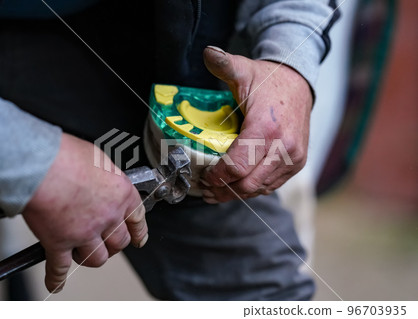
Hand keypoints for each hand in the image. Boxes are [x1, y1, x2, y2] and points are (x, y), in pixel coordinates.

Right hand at [22, 133, 147, 292]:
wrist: (40, 163)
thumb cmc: (66, 155)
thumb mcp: (99, 158)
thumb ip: (106, 176)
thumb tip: (103, 180)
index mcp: (121, 194)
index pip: (137, 219)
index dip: (138, 232)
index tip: (138, 238)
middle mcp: (108, 216)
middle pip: (119, 242)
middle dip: (113, 245)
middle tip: (106, 243)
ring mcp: (85, 232)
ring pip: (96, 258)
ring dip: (91, 257)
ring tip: (84, 253)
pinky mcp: (60, 242)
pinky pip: (60, 267)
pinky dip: (58, 277)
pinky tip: (57, 282)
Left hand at [200, 46, 312, 202]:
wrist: (299, 84)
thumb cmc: (269, 81)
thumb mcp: (244, 70)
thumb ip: (224, 64)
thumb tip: (207, 53)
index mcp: (266, 129)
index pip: (237, 167)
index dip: (217, 177)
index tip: (204, 177)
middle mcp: (284, 148)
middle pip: (248, 184)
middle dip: (223, 191)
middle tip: (206, 190)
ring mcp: (293, 158)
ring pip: (260, 188)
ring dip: (237, 193)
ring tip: (218, 192)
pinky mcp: (297, 163)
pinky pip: (272, 185)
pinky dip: (253, 189)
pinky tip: (239, 186)